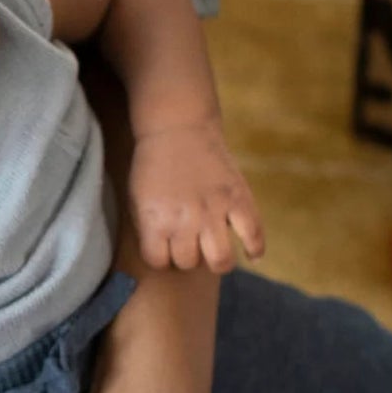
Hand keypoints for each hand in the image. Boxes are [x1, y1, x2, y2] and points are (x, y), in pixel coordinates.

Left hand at [129, 124, 263, 273]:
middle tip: (189, 244)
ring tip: (214, 252)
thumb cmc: (153, 168)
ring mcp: (214, 209)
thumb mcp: (136, 200)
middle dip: (187, 257)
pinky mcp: (238, 198)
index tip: (164, 248)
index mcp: (156, 219)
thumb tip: (163, 258)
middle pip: (189, 262)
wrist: (178, 130)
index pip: (158, 261)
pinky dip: (255, 248)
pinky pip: (253, 234)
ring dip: (217, 261)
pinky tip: (252, 254)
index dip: (160, 258)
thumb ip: (147, 230)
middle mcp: (185, 219)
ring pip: (220, 259)